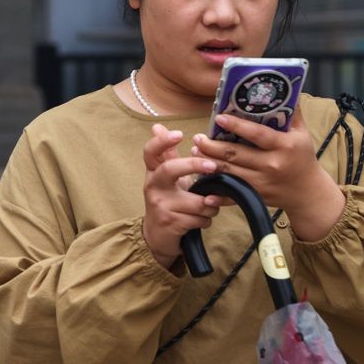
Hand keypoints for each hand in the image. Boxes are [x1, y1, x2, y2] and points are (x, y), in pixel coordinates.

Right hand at [142, 123, 223, 271]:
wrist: (156, 237)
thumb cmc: (167, 202)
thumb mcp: (167, 178)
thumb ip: (167, 154)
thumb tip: (157, 126)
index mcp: (153, 172)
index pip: (151, 152)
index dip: (162, 141)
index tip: (179, 133)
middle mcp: (153, 186)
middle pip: (171, 168)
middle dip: (195, 165)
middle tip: (212, 166)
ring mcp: (161, 205)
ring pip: (198, 200)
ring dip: (211, 206)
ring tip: (208, 207)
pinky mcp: (170, 223)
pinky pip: (200, 218)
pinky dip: (206, 220)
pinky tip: (200, 220)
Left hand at [192, 111, 345, 240]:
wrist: (309, 191)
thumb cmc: (302, 157)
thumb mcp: (301, 133)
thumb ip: (292, 112)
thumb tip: (285, 88)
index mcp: (283, 145)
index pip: (256, 134)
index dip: (236, 125)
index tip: (219, 118)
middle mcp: (272, 164)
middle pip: (235, 154)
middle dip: (212, 146)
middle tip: (197, 137)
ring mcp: (262, 183)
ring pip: (228, 173)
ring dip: (208, 163)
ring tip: (195, 151)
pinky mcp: (256, 196)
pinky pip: (231, 194)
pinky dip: (215, 190)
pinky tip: (201, 183)